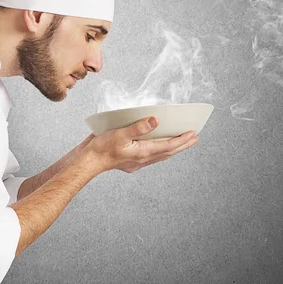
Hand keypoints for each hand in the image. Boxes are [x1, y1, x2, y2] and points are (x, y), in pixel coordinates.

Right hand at [84, 117, 198, 173]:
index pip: (168, 146)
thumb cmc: (101, 148)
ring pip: (160, 156)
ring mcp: (136, 162)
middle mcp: (142, 159)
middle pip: (167, 152)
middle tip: (194, 138)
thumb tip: (155, 121)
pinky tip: (159, 147)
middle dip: (182, 145)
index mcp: (142, 152)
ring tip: (182, 142)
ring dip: (172, 148)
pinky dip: (159, 151)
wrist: (87, 161)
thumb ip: (138, 128)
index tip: (193, 134)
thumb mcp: (119, 134)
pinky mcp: (130, 162)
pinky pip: (151, 157)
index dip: (182, 140)